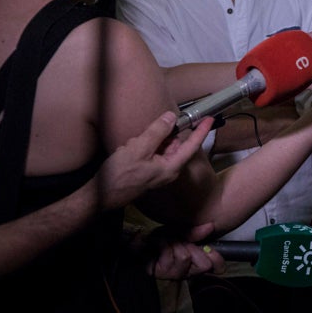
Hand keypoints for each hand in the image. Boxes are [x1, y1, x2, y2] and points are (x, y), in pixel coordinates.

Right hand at [98, 112, 212, 210]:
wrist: (101, 194)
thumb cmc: (120, 175)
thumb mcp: (139, 149)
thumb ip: (157, 132)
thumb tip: (171, 117)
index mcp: (171, 167)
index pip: (191, 145)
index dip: (201, 131)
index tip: (210, 118)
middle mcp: (168, 170)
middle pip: (173, 143)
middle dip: (159, 136)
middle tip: (142, 138)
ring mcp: (157, 170)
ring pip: (159, 146)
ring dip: (146, 142)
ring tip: (129, 148)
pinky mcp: (148, 169)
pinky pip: (149, 152)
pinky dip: (139, 147)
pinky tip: (126, 152)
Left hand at [141, 222, 225, 279]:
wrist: (140, 242)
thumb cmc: (162, 240)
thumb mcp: (181, 233)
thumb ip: (195, 233)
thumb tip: (210, 227)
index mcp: (196, 263)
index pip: (217, 267)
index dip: (216, 258)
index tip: (208, 248)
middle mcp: (187, 272)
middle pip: (203, 264)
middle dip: (192, 248)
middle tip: (181, 243)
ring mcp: (173, 274)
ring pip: (185, 257)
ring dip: (175, 244)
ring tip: (167, 242)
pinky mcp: (160, 272)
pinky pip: (169, 254)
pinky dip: (163, 243)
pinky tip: (158, 244)